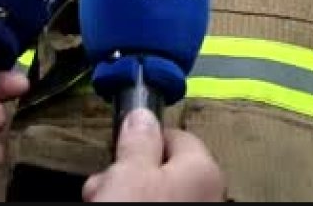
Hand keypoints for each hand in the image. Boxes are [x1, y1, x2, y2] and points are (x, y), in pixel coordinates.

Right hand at [83, 109, 223, 201]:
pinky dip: (137, 202)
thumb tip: (143, 115)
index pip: (174, 134)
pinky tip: (115, 204)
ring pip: (155, 190)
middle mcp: (209, 190)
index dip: (142, 137)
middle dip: (127, 170)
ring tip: (104, 198)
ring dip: (126, 190)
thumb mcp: (129, 172)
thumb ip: (138, 139)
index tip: (120, 146)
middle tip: (105, 182)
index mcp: (203, 168)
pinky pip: (157, 203)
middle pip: (161, 166)